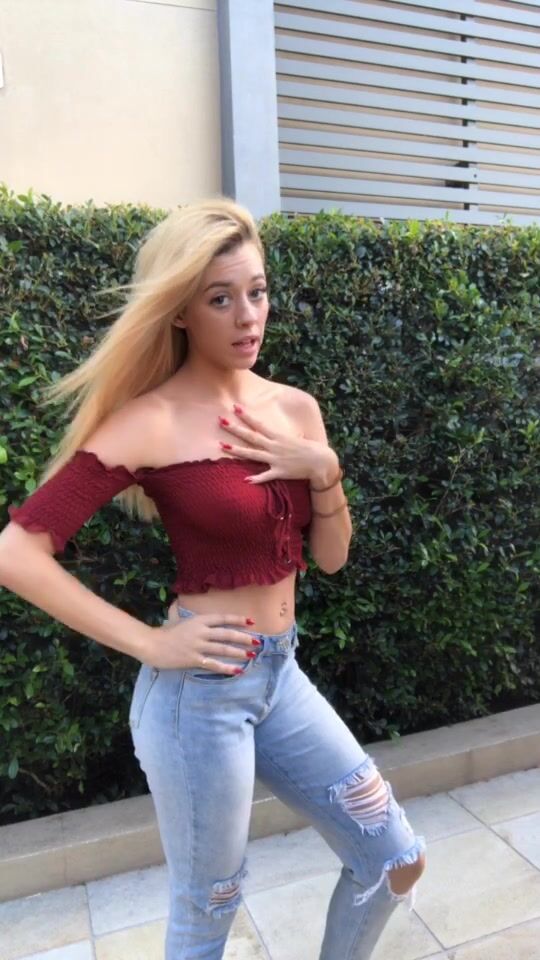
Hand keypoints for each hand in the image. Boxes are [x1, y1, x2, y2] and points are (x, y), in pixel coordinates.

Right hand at [142, 613, 260, 672]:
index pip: (222, 619)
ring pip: (223, 649)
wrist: (151, 644)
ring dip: (239, 652)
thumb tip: (190, 612)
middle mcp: (201, 632)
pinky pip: (214, 664)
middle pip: (227, 634)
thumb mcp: (178, 619)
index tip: (251, 621)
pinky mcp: (194, 660)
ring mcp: (198, 646)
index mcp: (198, 620)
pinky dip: (227, 668)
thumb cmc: (164, 632)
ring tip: (251, 655)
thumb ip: (188, 617)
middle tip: (257, 641)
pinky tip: (238, 670)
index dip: (237, 620)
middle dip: (244, 638)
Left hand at [218, 405, 337, 484]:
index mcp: (279, 436)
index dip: (246, 416)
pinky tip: (245, 480)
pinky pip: (266, 476)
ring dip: (237, 450)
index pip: (259, 424)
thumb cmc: (311, 449)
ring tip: (222, 446)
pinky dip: (256, 478)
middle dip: (235, 429)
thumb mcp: (296, 438)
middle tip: (220, 421)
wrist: (322, 462)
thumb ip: (282, 437)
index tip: (235, 407)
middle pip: (251, 436)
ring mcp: (276, 459)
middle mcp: (275, 446)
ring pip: (253, 454)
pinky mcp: (280, 472)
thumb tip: (273, 432)